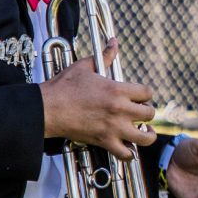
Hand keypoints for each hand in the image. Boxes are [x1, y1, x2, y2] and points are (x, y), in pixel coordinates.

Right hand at [41, 41, 156, 158]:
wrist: (47, 108)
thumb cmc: (63, 87)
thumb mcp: (85, 66)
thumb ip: (104, 56)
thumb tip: (113, 43)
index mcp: (117, 90)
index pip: (147, 92)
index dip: (145, 94)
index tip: (139, 96)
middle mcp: (120, 110)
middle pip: (150, 113)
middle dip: (147, 112)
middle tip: (139, 113)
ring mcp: (113, 128)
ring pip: (145, 138)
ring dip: (147, 135)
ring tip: (144, 132)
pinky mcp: (104, 142)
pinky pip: (126, 154)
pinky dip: (129, 153)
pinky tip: (128, 147)